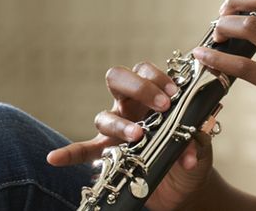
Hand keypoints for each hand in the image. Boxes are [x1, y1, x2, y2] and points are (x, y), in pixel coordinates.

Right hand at [45, 61, 214, 210]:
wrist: (187, 184)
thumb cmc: (191, 152)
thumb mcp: (200, 142)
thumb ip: (196, 134)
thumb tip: (196, 132)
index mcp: (151, 96)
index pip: (145, 71)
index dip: (157, 77)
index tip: (174, 93)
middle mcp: (130, 106)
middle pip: (119, 79)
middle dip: (138, 87)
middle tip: (161, 106)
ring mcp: (116, 129)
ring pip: (104, 115)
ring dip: (120, 124)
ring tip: (138, 136)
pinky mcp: (108, 154)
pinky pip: (84, 151)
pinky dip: (70, 154)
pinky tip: (55, 159)